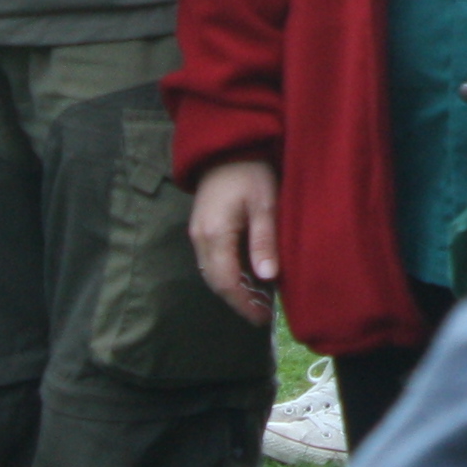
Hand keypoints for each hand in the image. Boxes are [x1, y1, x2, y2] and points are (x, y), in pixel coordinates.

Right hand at [190, 159, 280, 325]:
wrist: (228, 147)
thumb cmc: (251, 172)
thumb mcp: (265, 204)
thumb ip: (264, 240)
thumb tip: (267, 278)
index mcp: (215, 234)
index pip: (227, 281)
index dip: (244, 303)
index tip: (262, 319)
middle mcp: (201, 238)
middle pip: (217, 281)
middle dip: (239, 301)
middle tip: (264, 315)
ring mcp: (198, 234)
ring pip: (213, 272)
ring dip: (234, 288)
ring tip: (260, 300)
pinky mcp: (203, 228)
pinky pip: (213, 260)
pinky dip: (230, 274)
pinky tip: (249, 277)